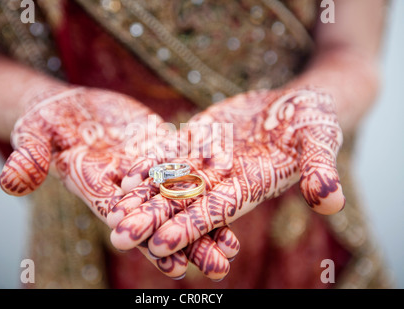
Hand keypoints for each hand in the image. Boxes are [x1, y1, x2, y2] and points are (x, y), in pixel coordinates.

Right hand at [0, 86, 238, 279]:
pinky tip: (231, 188)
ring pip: (178, 197)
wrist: (69, 107)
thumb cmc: (46, 122)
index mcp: (98, 189)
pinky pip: (186, 164)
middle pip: (160, 219)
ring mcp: (147, 169)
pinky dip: (206, 175)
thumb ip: (28, 159)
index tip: (175, 267)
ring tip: (233, 245)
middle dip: (188, 243)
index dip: (151, 244)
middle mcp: (127, 187)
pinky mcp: (160, 148)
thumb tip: (8, 182)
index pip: (127, 222)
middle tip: (218, 267)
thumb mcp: (33, 135)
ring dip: (205, 220)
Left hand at [109, 87, 344, 259]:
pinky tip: (123, 176)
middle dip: (153, 221)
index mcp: (252, 185)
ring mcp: (210, 162)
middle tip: (119, 238)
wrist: (298, 103)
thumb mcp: (321, 141)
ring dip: (142, 197)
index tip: (160, 245)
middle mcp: (226, 180)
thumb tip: (332, 200)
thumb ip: (321, 169)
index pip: (217, 211)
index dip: (190, 227)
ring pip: (171, 183)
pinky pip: (171, 155)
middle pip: (185, 204)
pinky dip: (149, 165)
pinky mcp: (200, 142)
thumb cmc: (316, 121)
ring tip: (111, 211)